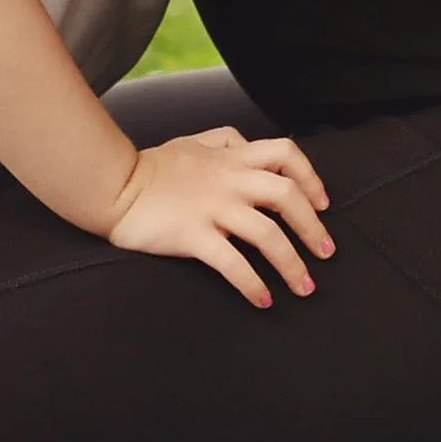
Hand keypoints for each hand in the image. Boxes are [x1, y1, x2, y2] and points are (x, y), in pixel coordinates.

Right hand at [103, 130, 333, 307]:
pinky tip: (263, 300)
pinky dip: (253, 284)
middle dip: (314, 226)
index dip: (311, 177)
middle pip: (287, 195)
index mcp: (231, 157)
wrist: (114, 184)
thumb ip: (222, 141)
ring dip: (293, 264)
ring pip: (267, 234)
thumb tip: (244, 143)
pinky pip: (233, 263)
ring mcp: (212, 208)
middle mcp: (229, 180)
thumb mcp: (193, 142)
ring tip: (304, 287)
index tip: (323, 202)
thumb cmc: (152, 167)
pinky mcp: (193, 235)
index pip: (285, 154)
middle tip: (326, 253)